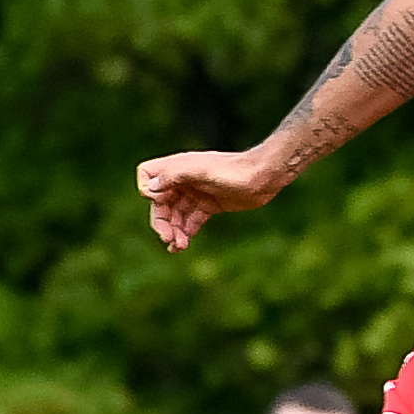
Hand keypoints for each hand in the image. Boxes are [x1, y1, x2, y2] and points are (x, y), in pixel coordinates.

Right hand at [136, 149, 286, 251]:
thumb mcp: (203, 171)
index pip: (147, 174)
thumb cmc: (235, 170)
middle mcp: (184, 179)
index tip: (161, 201)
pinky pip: (190, 221)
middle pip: (160, 202)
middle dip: (161, 221)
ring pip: (175, 214)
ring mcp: (196, 193)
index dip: (148, 189)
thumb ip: (176, 175)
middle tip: (168, 239)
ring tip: (179, 246)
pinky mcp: (209, 205)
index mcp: (179, 167)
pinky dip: (185, 233)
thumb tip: (150, 189)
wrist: (265, 176)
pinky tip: (182, 245)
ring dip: (173, 231)